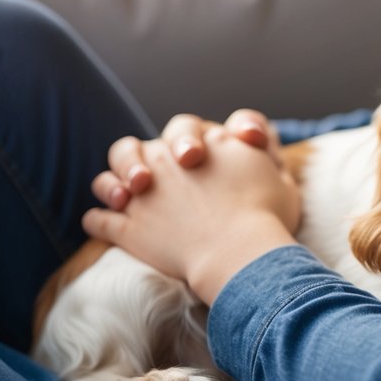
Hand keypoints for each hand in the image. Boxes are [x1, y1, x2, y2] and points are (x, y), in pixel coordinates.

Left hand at [94, 109, 273, 210]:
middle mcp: (170, 159)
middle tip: (154, 180)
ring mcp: (145, 193)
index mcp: (208, 143)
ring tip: (122, 196)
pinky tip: (104, 222)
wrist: (240, 251)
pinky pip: (99, 220)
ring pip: (110, 177)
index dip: (192, 141)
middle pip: (140, 146)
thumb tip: (257, 147)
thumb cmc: (267, 214)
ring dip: (113, 184)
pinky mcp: (129, 228)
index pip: (189, 129)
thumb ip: (265, 158)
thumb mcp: (281, 176)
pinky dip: (99, 220)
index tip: (198, 159)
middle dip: (140, 159)